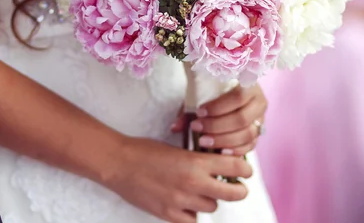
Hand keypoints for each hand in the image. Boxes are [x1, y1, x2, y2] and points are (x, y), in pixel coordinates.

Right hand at [104, 137, 251, 222]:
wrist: (118, 163)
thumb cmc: (144, 150)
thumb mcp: (177, 148)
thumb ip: (198, 159)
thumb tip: (217, 164)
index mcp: (195, 162)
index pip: (235, 168)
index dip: (244, 170)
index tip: (245, 171)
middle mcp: (193, 183)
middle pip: (232, 194)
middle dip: (238, 190)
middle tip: (236, 187)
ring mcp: (181, 201)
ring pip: (212, 207)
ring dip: (210, 200)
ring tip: (199, 192)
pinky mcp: (169, 215)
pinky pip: (192, 221)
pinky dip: (192, 214)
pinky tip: (185, 204)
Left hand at [172, 84, 266, 155]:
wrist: (225, 89)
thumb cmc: (211, 91)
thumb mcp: (199, 95)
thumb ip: (188, 110)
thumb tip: (175, 128)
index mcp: (250, 85)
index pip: (238, 97)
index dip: (218, 107)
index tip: (199, 112)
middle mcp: (259, 102)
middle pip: (242, 119)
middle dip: (217, 127)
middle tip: (197, 129)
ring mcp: (261, 119)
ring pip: (248, 135)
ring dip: (224, 140)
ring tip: (203, 142)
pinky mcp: (258, 133)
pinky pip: (250, 145)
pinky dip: (236, 151)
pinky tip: (220, 152)